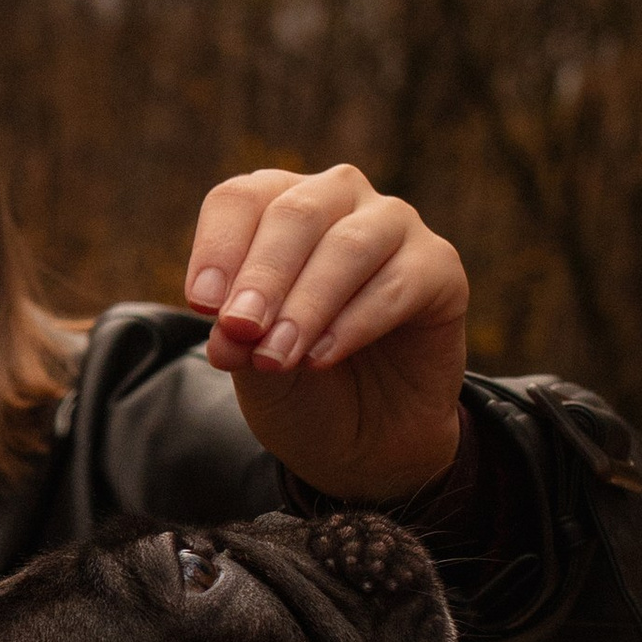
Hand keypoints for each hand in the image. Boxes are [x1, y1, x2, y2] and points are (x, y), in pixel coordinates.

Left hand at [183, 165, 467, 502]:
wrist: (366, 441)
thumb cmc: (303, 386)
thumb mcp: (253, 368)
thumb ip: (240, 337)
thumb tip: (230, 326)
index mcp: (278, 207)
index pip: (240, 200)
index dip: (217, 248)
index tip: (202, 306)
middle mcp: (337, 201)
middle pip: (296, 214)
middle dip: (263, 277)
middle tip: (240, 328)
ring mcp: (393, 228)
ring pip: (349, 244)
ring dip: (307, 303)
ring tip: (276, 357)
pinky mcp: (440, 267)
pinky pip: (399, 281)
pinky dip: (356, 321)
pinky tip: (324, 356)